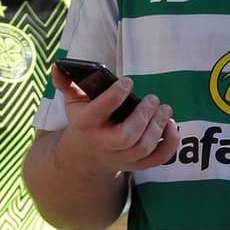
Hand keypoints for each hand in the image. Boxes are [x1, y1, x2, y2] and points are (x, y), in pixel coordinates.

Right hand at [53, 62, 178, 176]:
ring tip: (164, 108)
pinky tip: (171, 125)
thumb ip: (66, 83)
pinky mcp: (137, 164)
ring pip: (143, 148)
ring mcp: (121, 157)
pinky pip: (157, 159)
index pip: (99, 112)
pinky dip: (169, 144)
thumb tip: (58, 64)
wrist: (85, 157)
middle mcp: (103, 144)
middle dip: (142, 116)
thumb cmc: (84, 121)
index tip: (127, 81)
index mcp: (86, 125)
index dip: (114, 96)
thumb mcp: (72, 103)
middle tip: (153, 99)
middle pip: (126, 137)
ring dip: (157, 127)